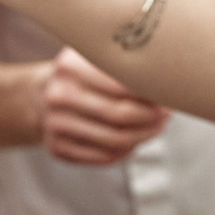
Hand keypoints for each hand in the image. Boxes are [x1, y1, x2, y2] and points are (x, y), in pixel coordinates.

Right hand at [37, 47, 169, 165]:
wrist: (41, 95)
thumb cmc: (83, 73)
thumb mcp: (95, 57)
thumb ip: (125, 64)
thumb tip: (173, 81)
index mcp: (69, 66)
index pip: (121, 85)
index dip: (151, 94)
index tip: (170, 95)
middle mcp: (58, 96)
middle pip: (120, 115)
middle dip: (151, 118)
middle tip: (167, 115)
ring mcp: (55, 125)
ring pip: (115, 141)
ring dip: (144, 136)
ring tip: (157, 127)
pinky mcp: (58, 148)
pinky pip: (104, 157)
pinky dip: (126, 151)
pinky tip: (135, 140)